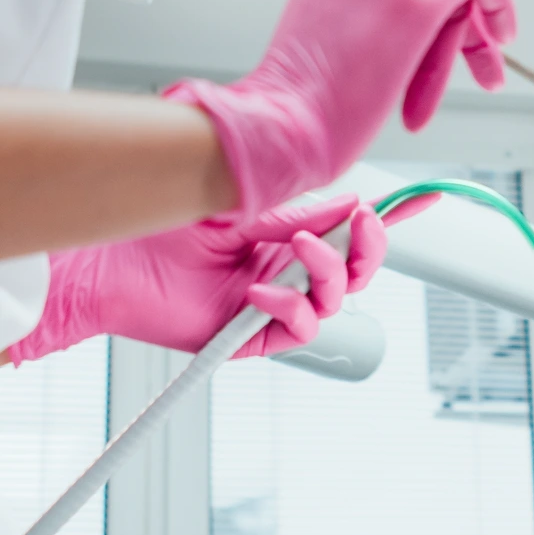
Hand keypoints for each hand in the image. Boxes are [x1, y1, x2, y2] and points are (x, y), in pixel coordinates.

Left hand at [9, 194, 420, 360]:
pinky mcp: (255, 337)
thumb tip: (348, 203)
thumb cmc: (156, 233)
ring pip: (337, 298)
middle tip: (361, 223)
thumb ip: (296, 211)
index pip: (348, 229)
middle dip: (370, 246)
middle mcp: (285, 272)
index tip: (424, 197)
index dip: (390, 217)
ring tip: (296, 250)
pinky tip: (261, 293)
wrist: (107, 267)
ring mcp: (274, 305)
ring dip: (326, 271)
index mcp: (285, 238)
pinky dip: (290, 307)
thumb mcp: (240, 208)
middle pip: (358, 268)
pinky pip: (302, 329)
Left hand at [164, 0, 517, 217]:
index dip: (497, 4)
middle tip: (474, 70)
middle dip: (460, 28)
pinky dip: (392, 17)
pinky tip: (392, 58)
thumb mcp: (418, 68)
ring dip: (425, 30)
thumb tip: (463, 13)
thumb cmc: (341, 115)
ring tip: (420, 84)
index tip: (500, 34)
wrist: (284, 126)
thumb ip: (448, 23)